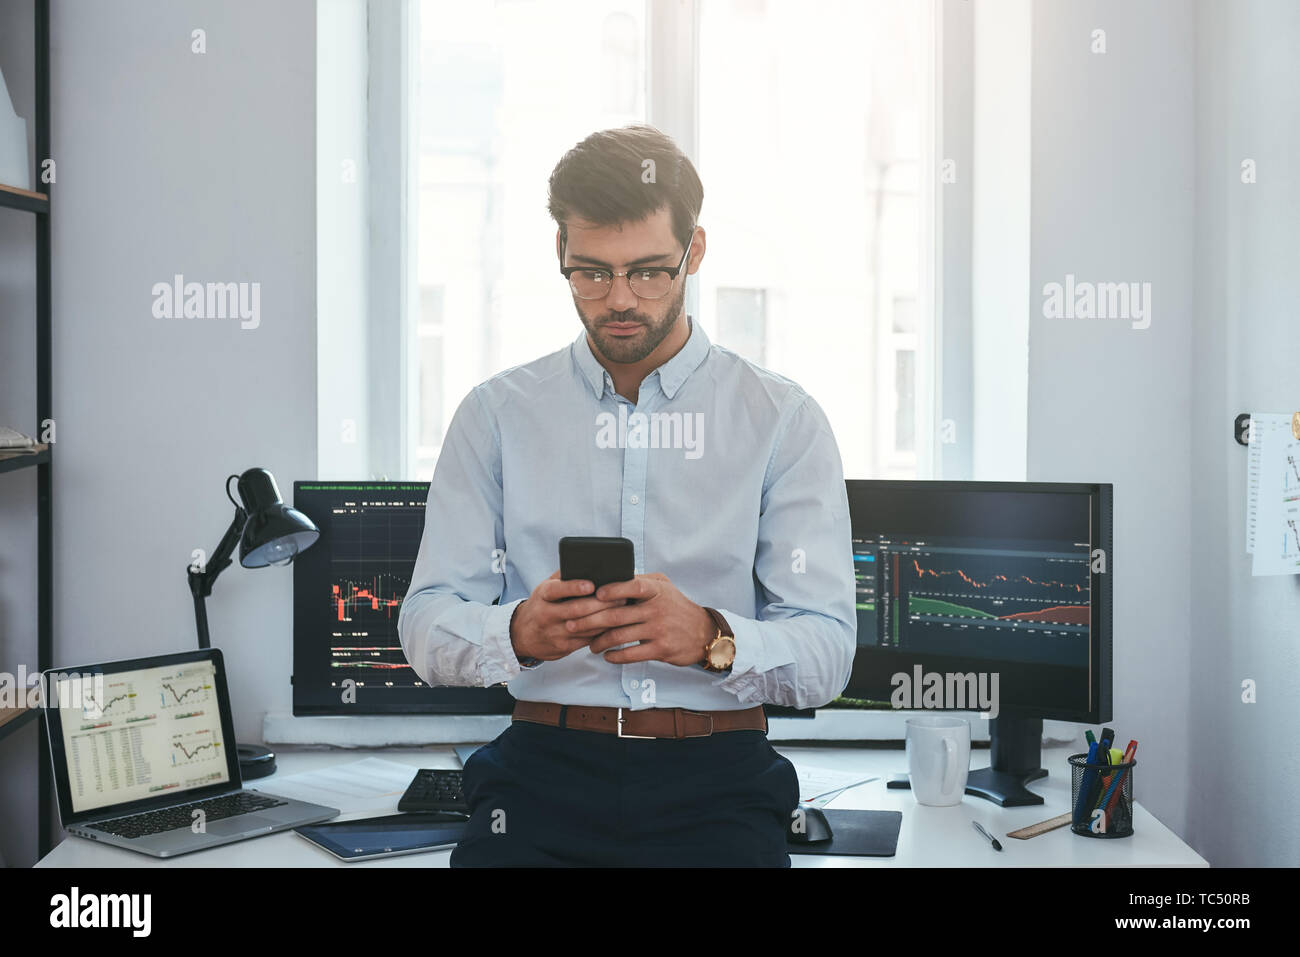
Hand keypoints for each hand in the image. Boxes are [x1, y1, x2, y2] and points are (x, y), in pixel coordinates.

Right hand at [509, 571, 627, 662]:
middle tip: (620, 596)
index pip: (557, 590)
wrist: (522, 634)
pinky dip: (602, 632)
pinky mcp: (563, 647)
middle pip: (576, 610)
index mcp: (543, 595)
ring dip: (606, 618)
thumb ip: (563, 576)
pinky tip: (614, 624)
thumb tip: (588, 563)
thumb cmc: (541, 605)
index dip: (574, 587)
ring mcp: (554, 632)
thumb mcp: (545, 588)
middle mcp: (546, 614)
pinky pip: (587, 639)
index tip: (591, 584)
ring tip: (622, 609)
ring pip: (585, 626)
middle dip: (601, 604)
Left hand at [568, 573, 715, 666]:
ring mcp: (659, 630)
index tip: (594, 594)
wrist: (703, 633)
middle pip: (617, 615)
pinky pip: (631, 654)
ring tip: (590, 645)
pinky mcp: (661, 649)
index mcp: (656, 590)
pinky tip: (607, 656)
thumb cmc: (677, 607)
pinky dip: (615, 656)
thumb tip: (610, 578)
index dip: (613, 589)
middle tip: (572, 625)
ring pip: (620, 636)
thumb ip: (640, 581)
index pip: (633, 585)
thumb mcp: (664, 587)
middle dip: (590, 621)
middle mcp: (657, 608)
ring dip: (599, 642)